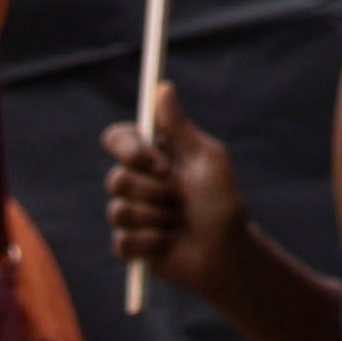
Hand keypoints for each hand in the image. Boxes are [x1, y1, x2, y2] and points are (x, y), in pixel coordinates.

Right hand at [100, 78, 250, 288]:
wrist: (226, 253)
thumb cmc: (223, 202)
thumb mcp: (207, 159)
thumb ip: (180, 127)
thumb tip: (163, 87)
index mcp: (153, 156)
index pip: (118, 139)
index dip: (128, 149)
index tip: (153, 159)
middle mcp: (138, 182)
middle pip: (115, 178)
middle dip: (153, 190)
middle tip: (180, 195)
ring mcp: (132, 214)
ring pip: (118, 211)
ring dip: (156, 217)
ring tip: (178, 221)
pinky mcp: (130, 245)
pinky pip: (122, 241)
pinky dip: (150, 243)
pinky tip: (168, 243)